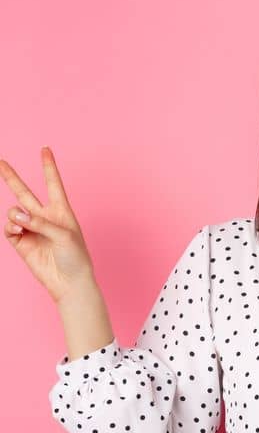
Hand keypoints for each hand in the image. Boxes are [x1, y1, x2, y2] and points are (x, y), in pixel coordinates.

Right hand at [2, 147, 97, 303]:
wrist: (69, 282)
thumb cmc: (75, 257)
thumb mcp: (64, 235)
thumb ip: (40, 222)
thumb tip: (16, 215)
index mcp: (62, 211)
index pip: (53, 184)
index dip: (48, 166)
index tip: (45, 149)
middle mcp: (44, 217)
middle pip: (24, 192)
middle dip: (11, 177)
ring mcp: (31, 229)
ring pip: (14, 210)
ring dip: (16, 214)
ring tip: (23, 223)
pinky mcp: (21, 241)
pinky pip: (9, 227)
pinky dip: (11, 226)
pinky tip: (18, 230)